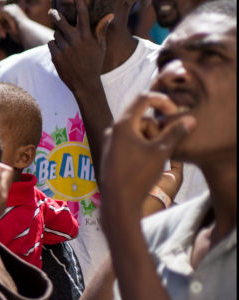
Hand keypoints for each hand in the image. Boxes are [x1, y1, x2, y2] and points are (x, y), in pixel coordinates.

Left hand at [48, 0, 112, 95]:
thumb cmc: (94, 63)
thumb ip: (101, 30)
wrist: (85, 82)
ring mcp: (64, 48)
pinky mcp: (56, 56)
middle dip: (56, 14)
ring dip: (59, 35)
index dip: (79, 3)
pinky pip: (51, 44)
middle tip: (52, 11)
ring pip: (56, 34)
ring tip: (66, 44)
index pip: (83, 15)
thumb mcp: (100, 46)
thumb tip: (110, 15)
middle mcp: (75, 40)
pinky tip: (61, 51)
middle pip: (61, 22)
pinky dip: (54, 45)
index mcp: (87, 36)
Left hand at [99, 92, 193, 227]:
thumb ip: (175, 133)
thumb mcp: (161, 152)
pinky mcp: (111, 152)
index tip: (175, 112)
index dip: (162, 100)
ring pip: (137, 131)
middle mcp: (112, 130)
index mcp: (122, 125)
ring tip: (155, 157)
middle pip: (141, 117)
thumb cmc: (138, 176)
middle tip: (164, 145)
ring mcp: (110, 141)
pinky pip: (130, 141)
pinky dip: (142, 146)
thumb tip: (190, 119)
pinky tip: (147, 162)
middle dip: (157, 127)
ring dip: (150, 138)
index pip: (143, 98)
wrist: (118, 202)